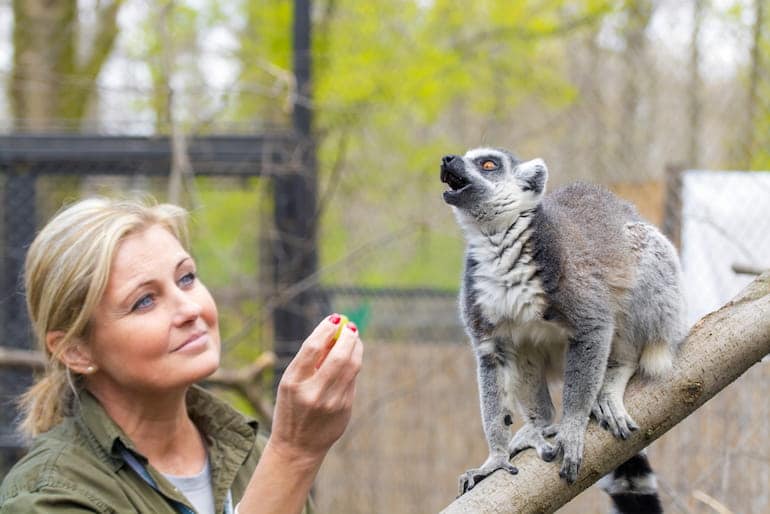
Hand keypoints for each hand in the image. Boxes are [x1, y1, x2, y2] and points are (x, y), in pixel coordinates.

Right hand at [268, 314, 362, 463]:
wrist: (297, 447)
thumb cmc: (291, 407)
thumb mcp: (291, 383)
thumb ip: (310, 360)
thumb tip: (333, 331)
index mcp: (294, 382)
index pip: (312, 348)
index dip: (326, 329)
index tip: (334, 318)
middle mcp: (313, 392)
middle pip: (339, 356)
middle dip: (348, 337)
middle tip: (350, 326)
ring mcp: (332, 403)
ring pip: (352, 366)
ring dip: (356, 348)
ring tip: (354, 338)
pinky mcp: (345, 410)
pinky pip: (352, 380)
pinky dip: (353, 365)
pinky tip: (351, 358)